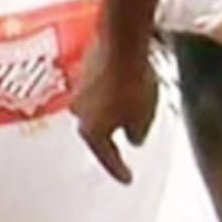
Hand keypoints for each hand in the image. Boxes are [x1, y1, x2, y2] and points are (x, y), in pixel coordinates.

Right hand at [71, 41, 157, 183]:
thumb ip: (137, 134)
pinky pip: (98, 88)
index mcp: (90, 132)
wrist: (120, 43)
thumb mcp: (143, 118)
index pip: (107, 158)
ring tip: (129, 109)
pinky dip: (110, 92)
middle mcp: (78, 113)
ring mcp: (78, 90)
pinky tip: (124, 87)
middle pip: (97, 132)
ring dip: (111, 110)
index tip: (128, 179)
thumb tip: (132, 137)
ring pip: (96, 108)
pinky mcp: (84, 68)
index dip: (119, 170)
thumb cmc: (131, 85)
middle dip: (112, 136)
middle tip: (126, 140)